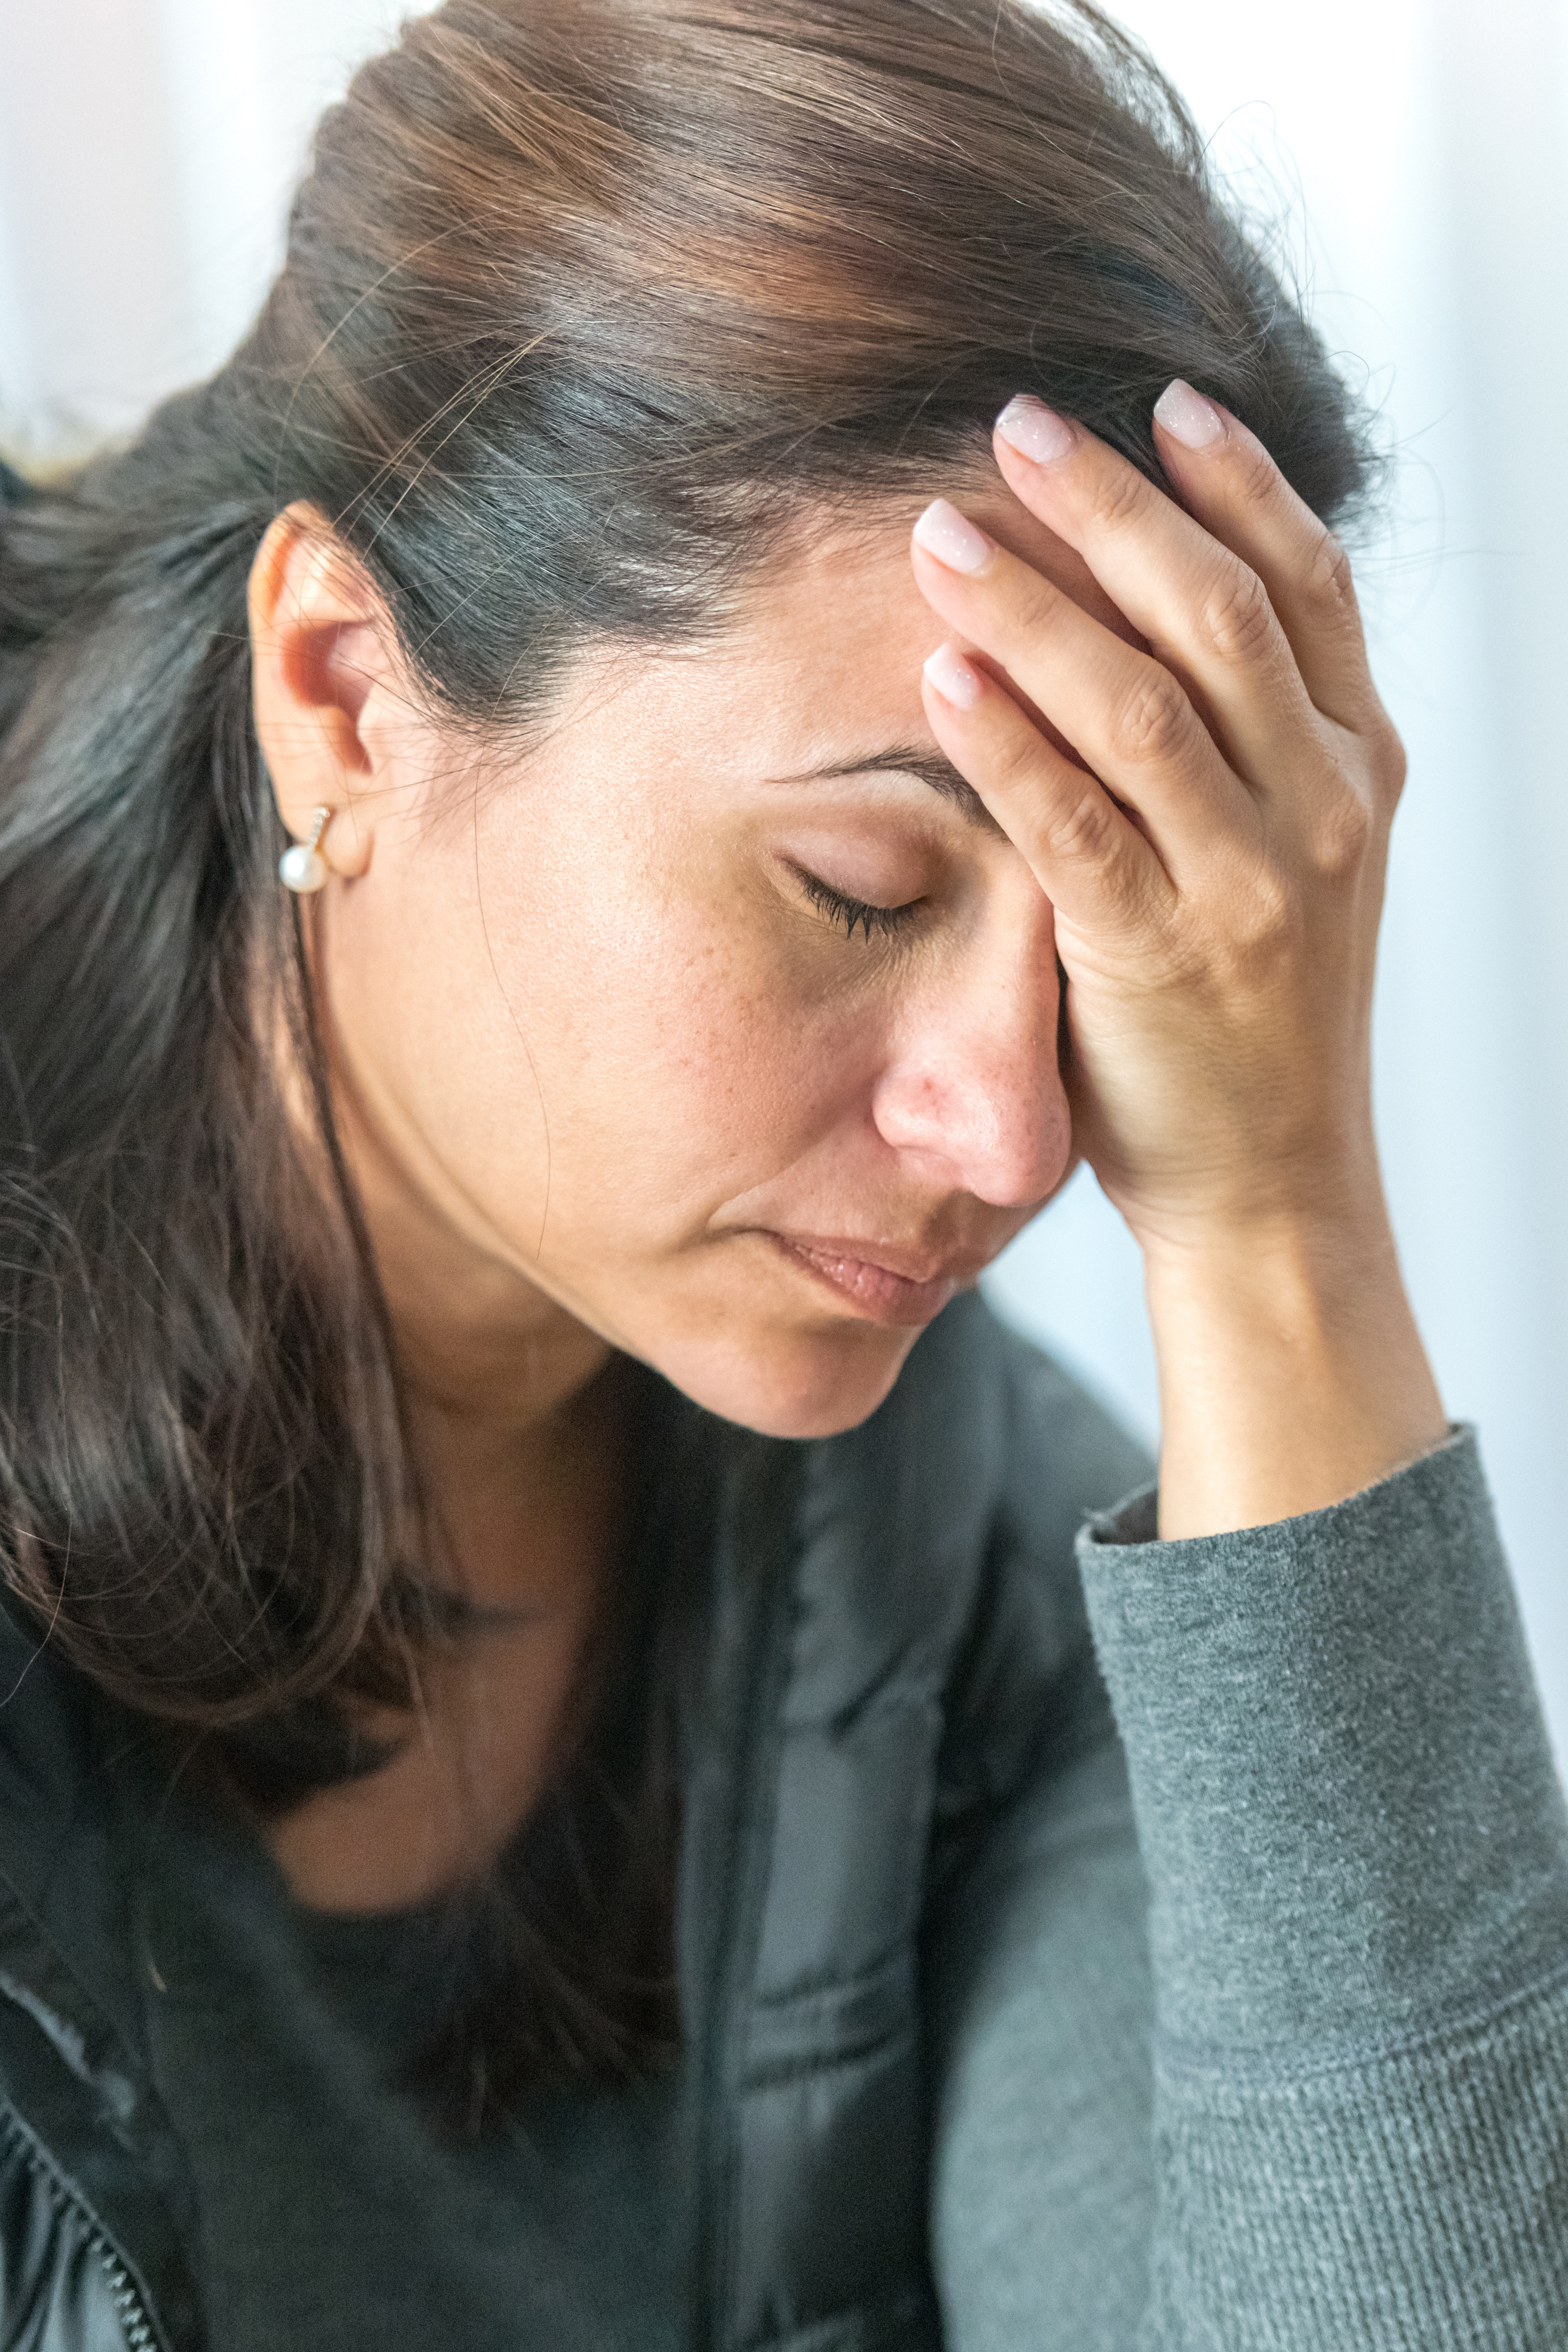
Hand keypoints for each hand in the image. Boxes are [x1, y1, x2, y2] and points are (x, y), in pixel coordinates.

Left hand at [910, 384, 1445, 1533]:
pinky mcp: (1163, 956)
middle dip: (1116, 509)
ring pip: (1144, 705)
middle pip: (1219, 616)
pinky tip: (944, 672)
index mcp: (1356, 770)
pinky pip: (1076, 825)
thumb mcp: (1294, 860)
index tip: (1161, 400)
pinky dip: (1009, 741)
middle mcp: (1320, 810)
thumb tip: (1165, 616)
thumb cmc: (1258, 1012)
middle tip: (1017, 423)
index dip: (1238, 483)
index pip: (1308, 588)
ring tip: (943, 529)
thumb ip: (1255, 748)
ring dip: (1037, 605)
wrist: (1275, 1180)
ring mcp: (1249, 885)